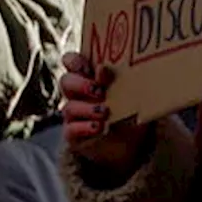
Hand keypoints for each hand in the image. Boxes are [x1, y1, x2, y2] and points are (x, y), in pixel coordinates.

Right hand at [60, 53, 151, 176]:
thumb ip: (129, 77)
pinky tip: (99, 127)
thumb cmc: (132, 106)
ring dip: (87, 108)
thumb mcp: (133, 90)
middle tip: (100, 89)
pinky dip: (85, 127)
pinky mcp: (74, 134)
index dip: (75, 60)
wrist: (133, 140)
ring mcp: (74, 114)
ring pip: (69, 107)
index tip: (90, 66)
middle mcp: (78, 94)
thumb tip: (135, 65)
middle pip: (66, 81)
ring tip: (105, 111)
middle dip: (81, 84)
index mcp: (89, 76)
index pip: (72, 62)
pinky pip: (71, 130)